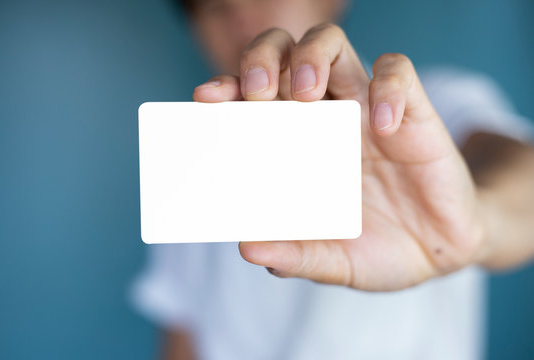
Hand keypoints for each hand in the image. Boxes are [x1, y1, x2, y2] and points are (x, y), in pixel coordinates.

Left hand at [193, 24, 485, 290]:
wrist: (439, 250)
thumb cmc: (379, 248)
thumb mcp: (333, 260)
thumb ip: (295, 254)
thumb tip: (248, 247)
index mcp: (297, 146)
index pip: (253, 100)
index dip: (227, 89)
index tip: (206, 99)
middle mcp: (325, 118)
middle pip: (285, 55)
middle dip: (263, 59)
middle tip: (257, 90)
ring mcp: (367, 109)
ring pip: (334, 46)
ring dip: (313, 57)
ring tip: (308, 94)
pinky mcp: (413, 112)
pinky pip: (399, 73)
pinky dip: (388, 89)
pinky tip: (382, 126)